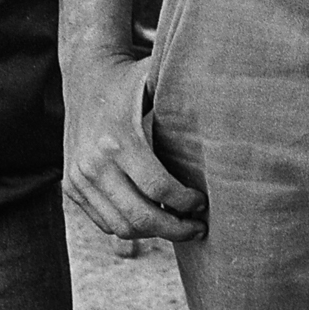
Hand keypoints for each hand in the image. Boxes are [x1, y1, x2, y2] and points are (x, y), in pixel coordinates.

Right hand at [63, 50, 206, 243]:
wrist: (84, 75)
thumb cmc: (131, 81)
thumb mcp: (157, 82)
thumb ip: (187, 98)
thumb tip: (238, 103)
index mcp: (118, 141)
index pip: (159, 190)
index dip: (186, 203)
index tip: (203, 203)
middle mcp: (94, 164)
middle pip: (140, 217)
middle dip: (175, 229)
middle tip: (198, 227)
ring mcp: (79, 178)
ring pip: (121, 227)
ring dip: (153, 234)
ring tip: (178, 226)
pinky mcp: (70, 186)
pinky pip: (104, 222)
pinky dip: (130, 226)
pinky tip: (152, 218)